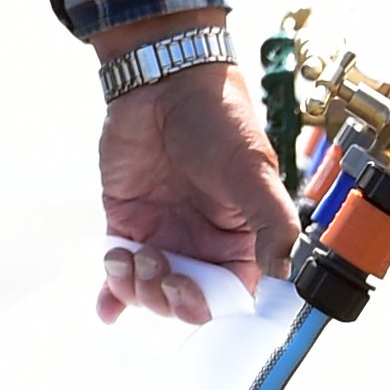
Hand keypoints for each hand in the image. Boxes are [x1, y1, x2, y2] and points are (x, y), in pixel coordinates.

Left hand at [96, 58, 300, 325]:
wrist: (164, 81)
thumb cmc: (218, 120)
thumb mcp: (252, 170)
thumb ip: (272, 222)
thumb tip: (282, 272)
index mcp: (241, 238)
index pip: (232, 294)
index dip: (213, 307)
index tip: (198, 298)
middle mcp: (202, 243)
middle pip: (186, 302)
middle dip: (170, 301)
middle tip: (162, 273)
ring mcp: (163, 235)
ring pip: (149, 292)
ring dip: (138, 290)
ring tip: (132, 257)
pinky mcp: (125, 223)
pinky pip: (117, 272)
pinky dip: (111, 295)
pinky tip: (107, 308)